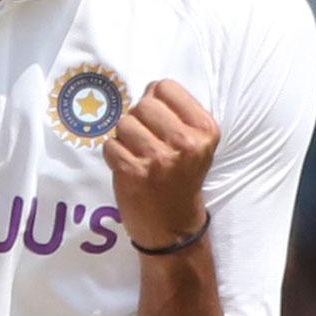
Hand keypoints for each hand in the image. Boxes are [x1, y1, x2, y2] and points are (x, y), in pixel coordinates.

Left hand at [103, 80, 217, 248]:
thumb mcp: (196, 143)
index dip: (155, 100)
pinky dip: (115, 155)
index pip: (165, 87)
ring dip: (125, 138)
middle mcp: (185, 142)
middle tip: (147, 142)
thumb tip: (148, 89)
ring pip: (123, 123)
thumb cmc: (182, 179)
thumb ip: (177, 113)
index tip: (159, 121)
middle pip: (142, 104)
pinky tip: (129, 168)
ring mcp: (159, 158)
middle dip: (139, 120)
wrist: (174, 227)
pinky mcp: (134, 172)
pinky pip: (110, 145)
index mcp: (205, 129)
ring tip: (139, 156)